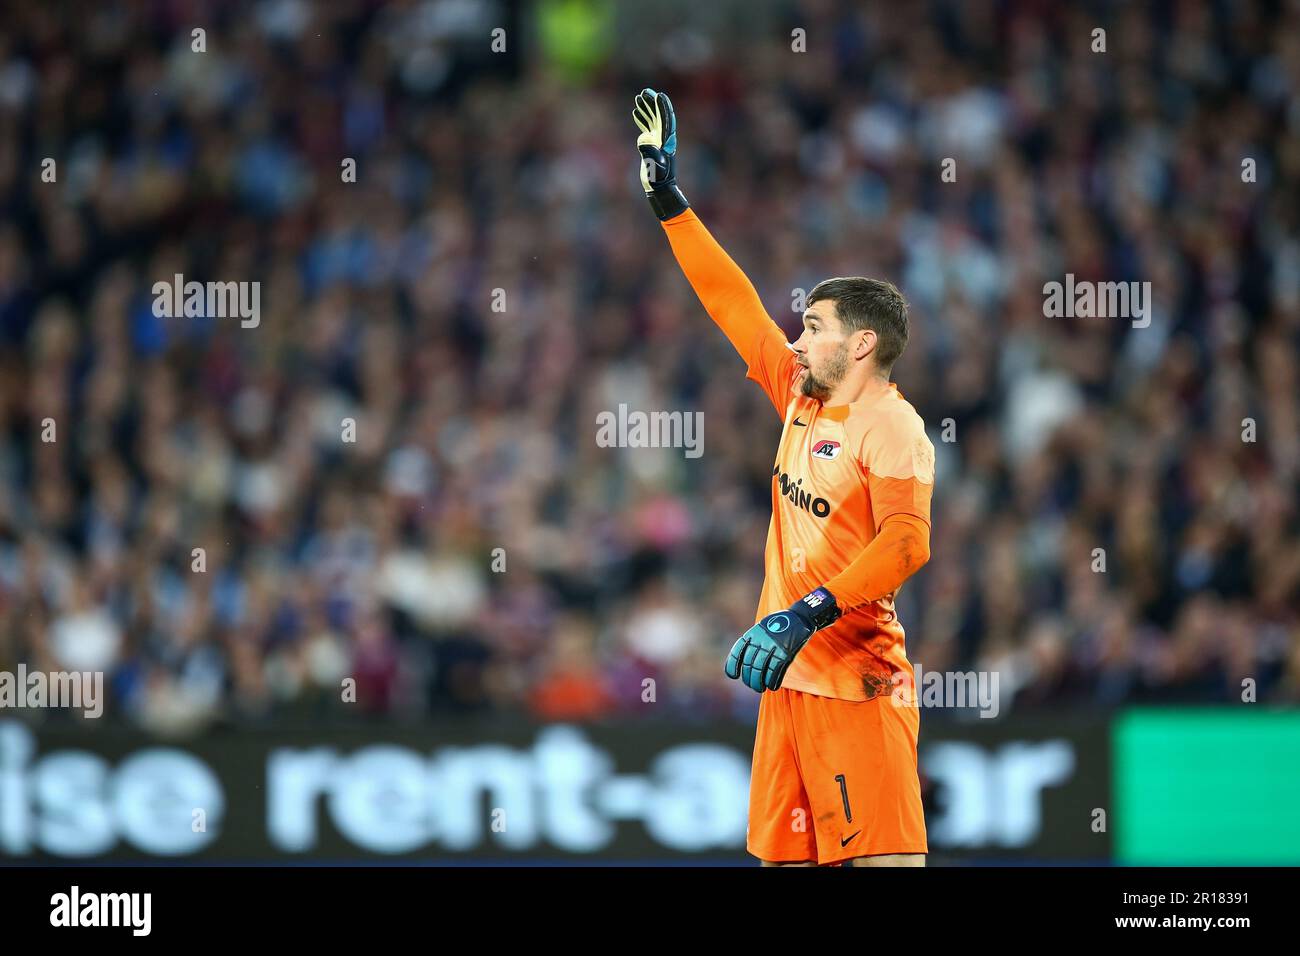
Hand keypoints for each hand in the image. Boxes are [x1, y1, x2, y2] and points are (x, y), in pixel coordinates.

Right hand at [633, 87, 689, 219]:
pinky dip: (642, 119)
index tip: (658, 95)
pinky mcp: (652, 144)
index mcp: (667, 140)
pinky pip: (647, 128)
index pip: (666, 119)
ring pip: (653, 119)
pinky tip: (636, 113)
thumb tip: (644, 139)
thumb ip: (649, 152)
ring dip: (647, 108)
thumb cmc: (657, 178)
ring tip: (639, 98)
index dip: (663, 106)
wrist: (659, 187)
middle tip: (645, 92)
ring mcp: (658, 140)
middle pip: (659, 115)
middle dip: (653, 103)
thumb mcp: (654, 166)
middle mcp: (664, 137)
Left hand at [725, 588, 840, 692]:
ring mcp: (773, 647)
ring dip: (758, 683)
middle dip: (749, 679)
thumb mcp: (762, 629)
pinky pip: (775, 671)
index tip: (733, 675)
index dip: (732, 665)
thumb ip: (753, 643)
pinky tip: (772, 686)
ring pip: (760, 670)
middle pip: (750, 665)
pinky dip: (773, 681)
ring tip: (760, 688)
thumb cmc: (779, 625)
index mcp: (752, 634)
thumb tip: (744, 663)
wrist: (799, 617)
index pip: (737, 652)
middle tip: (752, 685)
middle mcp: (760, 641)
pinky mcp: (785, 653)